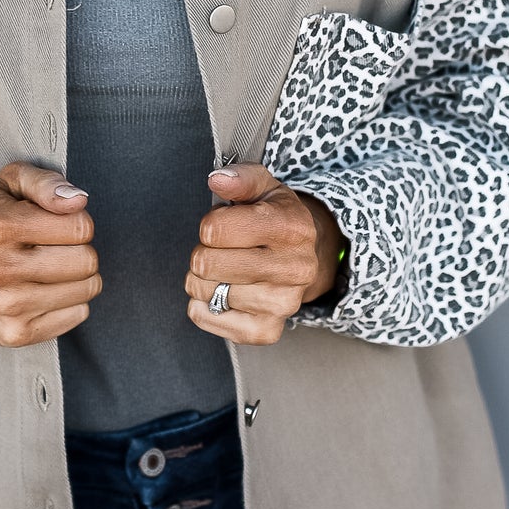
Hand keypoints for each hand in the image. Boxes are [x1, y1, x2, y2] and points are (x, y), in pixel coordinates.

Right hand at [0, 162, 100, 348]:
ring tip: (48, 268)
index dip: (76, 221)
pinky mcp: (13, 333)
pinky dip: (69, 301)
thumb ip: (45, 182)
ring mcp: (5, 306)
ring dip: (76, 277)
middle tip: (54, 248)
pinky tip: (43, 290)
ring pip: (86, 289)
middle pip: (86, 261)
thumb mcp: (8, 183)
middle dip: (79, 249)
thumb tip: (78, 200)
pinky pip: (77, 314)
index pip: (80, 226)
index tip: (56, 224)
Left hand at [184, 163, 342, 344]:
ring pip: (206, 292)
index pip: (215, 229)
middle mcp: (294, 269)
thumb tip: (217, 180)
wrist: (305, 257)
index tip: (224, 226)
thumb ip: (240, 178)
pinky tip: (222, 293)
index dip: (209, 225)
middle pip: (206, 263)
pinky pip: (207, 318)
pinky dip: (203, 306)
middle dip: (204, 252)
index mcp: (292, 228)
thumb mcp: (264, 187)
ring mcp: (282, 304)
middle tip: (222, 249)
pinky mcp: (267, 330)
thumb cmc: (276, 219)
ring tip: (225, 270)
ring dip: (204, 279)